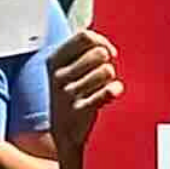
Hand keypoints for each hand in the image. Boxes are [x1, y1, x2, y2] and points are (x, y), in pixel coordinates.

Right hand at [50, 27, 119, 159]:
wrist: (63, 132)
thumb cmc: (69, 94)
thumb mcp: (67, 68)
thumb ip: (84, 50)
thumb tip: (107, 47)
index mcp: (54, 60)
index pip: (84, 36)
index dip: (102, 42)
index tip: (108, 53)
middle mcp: (58, 75)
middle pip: (99, 53)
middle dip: (107, 62)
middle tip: (101, 75)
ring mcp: (67, 93)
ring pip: (106, 70)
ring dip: (109, 78)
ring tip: (100, 87)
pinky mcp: (80, 109)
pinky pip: (108, 91)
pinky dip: (114, 90)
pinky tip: (111, 93)